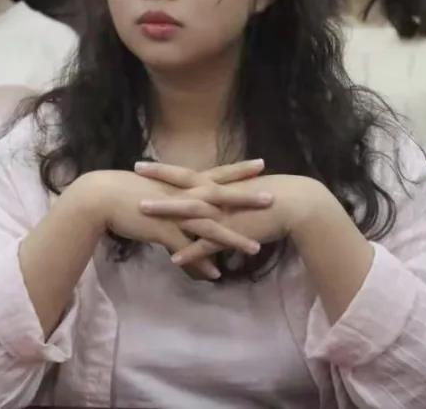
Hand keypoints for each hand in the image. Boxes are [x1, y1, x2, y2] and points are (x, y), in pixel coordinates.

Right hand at [73, 163, 273, 279]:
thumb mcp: (154, 192)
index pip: (216, 174)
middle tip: (272, 198)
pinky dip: (202, 262)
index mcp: (181, 184)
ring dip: (233, 239)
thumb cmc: (124, 191)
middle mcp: (183, 196)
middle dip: (247, 198)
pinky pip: (187, 250)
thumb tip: (181, 203)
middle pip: (221, 197)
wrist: (100, 197)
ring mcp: (174, 214)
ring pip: (210, 227)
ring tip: (256, 250)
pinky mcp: (163, 231)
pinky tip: (216, 274)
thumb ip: (172, 198)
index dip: (238, 171)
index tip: (260, 164)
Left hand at [135, 167, 333, 267]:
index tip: (140, 164)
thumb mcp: (239, 192)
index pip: (183, 174)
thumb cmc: (267, 195)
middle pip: (181, 188)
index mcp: (216, 185)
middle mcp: (215, 196)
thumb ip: (221, 194)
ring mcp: (222, 215)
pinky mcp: (231, 233)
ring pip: (189, 213)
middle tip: (133, 175)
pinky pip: (207, 245)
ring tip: (143, 212)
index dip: (162, 170)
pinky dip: (191, 252)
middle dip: (156, 182)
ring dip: (166, 213)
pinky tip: (174, 260)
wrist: (292, 204)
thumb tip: (207, 194)